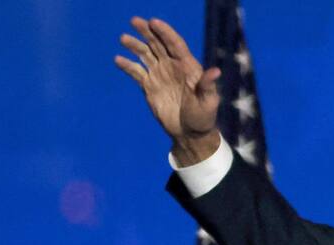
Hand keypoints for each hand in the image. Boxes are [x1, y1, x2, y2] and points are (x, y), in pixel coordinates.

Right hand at [114, 16, 221, 163]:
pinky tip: (118, 60)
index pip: (175, 44)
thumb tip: (215, 71)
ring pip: (145, 54)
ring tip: (123, 38)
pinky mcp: (149, 85)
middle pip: (158, 44)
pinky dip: (127, 65)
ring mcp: (160, 74)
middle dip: (147, 32)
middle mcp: (172, 66)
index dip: (165, 32)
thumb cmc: (203, 117)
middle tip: (135, 21)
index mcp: (188, 66)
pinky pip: (136, 72)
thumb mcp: (208, 102)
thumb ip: (208, 86)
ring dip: (135, 45)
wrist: (189, 133)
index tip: (154, 22)